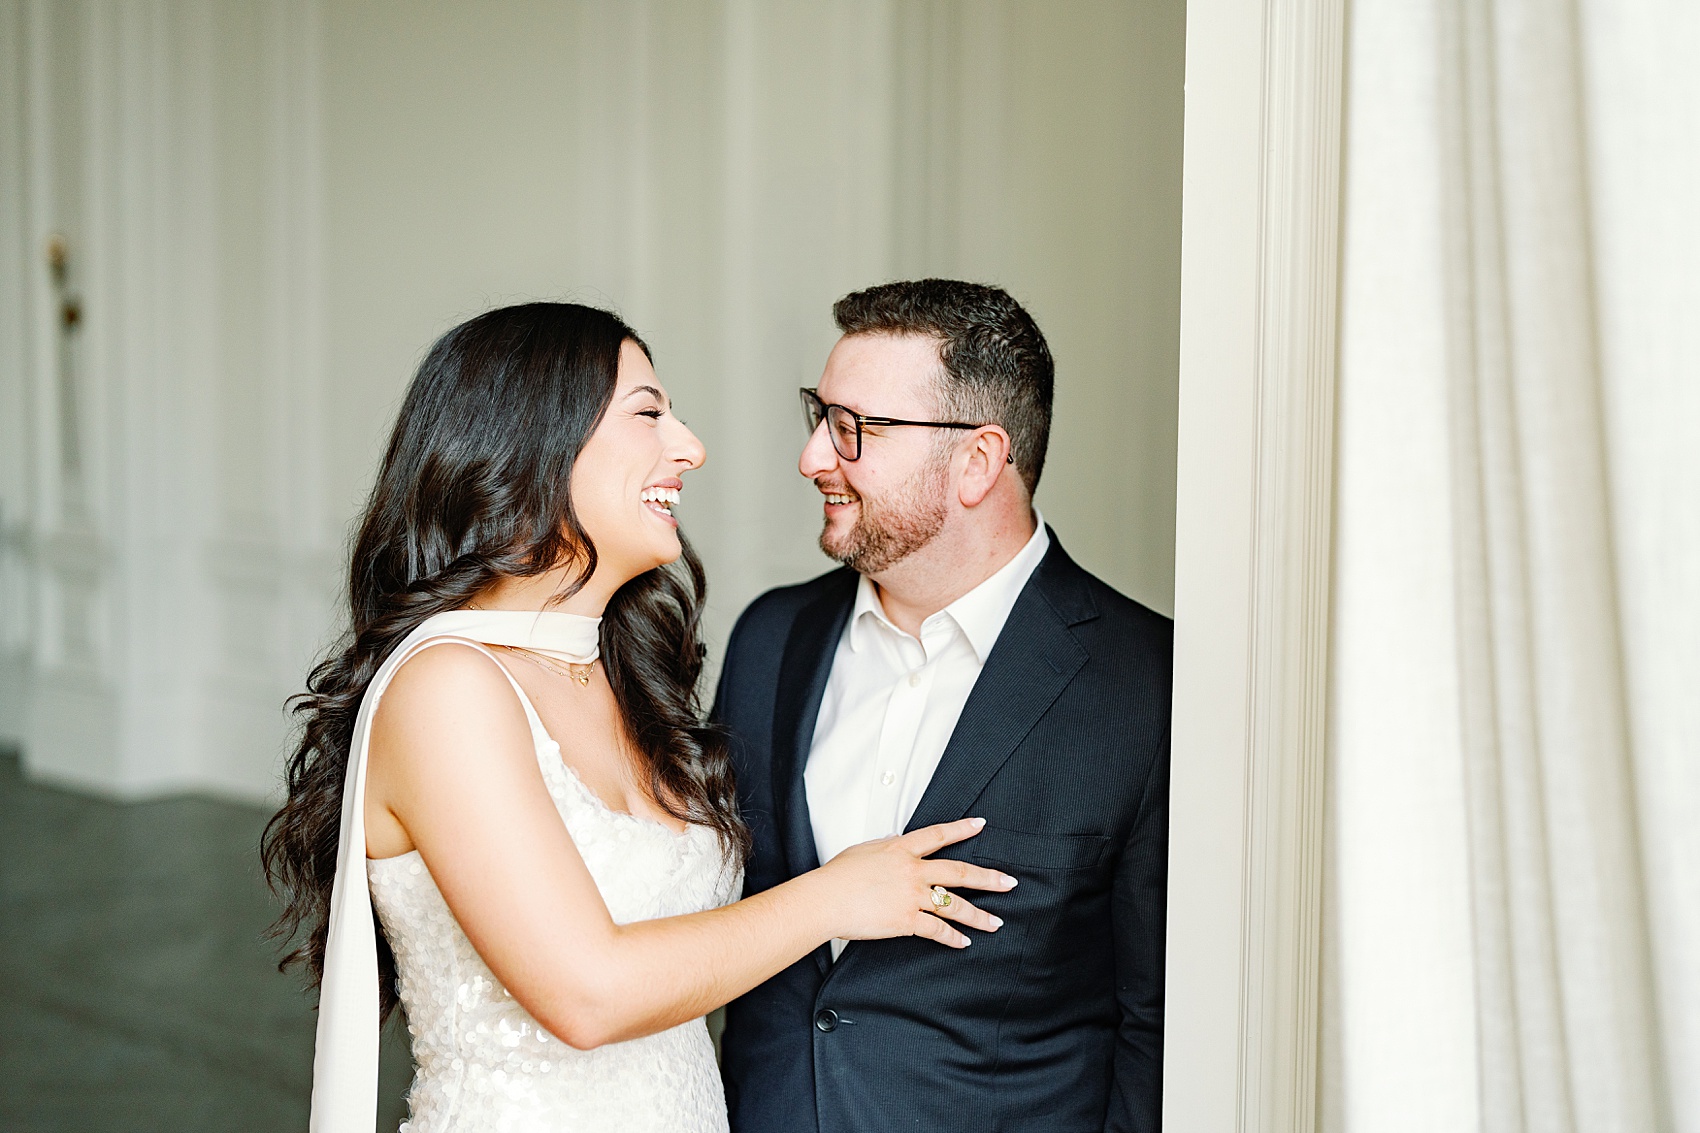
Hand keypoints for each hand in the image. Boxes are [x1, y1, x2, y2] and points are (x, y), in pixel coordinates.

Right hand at [812, 818, 1018, 948]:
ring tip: (996, 922)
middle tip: (1009, 882)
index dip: (961, 829)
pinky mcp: (906, 920)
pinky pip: (937, 930)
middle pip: (958, 872)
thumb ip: (885, 846)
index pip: (938, 835)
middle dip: (987, 878)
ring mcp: (911, 896)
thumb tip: (897, 840)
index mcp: (900, 850)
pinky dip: (953, 937)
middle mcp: (912, 871)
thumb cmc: (837, 876)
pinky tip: (965, 942)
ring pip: (954, 905)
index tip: (980, 825)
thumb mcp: (863, 850)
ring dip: (978, 915)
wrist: (825, 900)